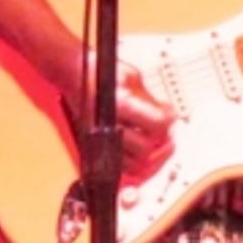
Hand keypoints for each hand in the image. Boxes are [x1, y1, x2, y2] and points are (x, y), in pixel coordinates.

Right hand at [63, 54, 173, 173]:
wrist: (73, 76)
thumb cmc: (98, 73)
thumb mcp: (131, 77)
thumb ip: (151, 100)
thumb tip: (168, 115)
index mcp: (120, 105)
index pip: (157, 126)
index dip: (168, 122)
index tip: (169, 116)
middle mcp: (108, 127)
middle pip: (146, 150)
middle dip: (160, 143)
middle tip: (165, 134)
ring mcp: (99, 140)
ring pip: (133, 166)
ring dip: (148, 159)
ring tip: (154, 146)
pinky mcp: (95, 147)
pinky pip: (119, 169)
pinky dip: (132, 166)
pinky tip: (139, 155)